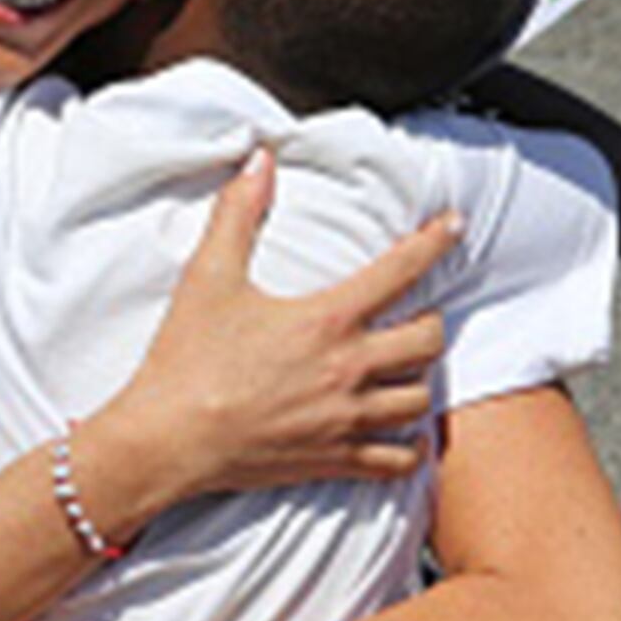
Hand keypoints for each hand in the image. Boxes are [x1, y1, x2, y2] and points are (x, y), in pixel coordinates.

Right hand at [75, 150, 455, 526]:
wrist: (167, 440)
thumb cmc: (186, 361)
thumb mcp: (208, 276)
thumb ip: (238, 213)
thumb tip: (259, 161)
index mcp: (326, 320)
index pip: (401, 270)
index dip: (435, 241)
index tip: (452, 226)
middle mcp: (348, 370)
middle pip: (429, 341)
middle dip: (429, 323)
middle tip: (414, 316)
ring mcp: (345, 419)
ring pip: (420, 399)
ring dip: (418, 380)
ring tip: (402, 370)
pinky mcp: (334, 459)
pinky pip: (398, 459)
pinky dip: (409, 446)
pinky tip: (402, 435)